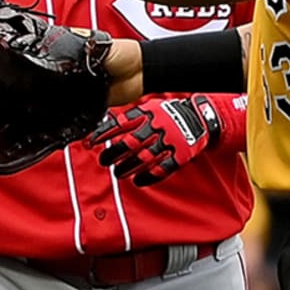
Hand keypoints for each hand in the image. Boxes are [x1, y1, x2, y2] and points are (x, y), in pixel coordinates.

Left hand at [87, 95, 221, 185]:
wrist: (199, 117)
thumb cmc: (168, 113)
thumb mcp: (149, 107)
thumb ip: (130, 115)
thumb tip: (106, 122)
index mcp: (146, 115)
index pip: (119, 124)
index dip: (103, 134)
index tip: (90, 142)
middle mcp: (155, 128)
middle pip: (130, 143)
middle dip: (114, 154)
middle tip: (103, 161)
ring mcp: (168, 142)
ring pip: (144, 158)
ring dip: (129, 167)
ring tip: (118, 173)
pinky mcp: (180, 155)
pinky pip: (163, 168)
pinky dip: (149, 176)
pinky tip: (138, 181)